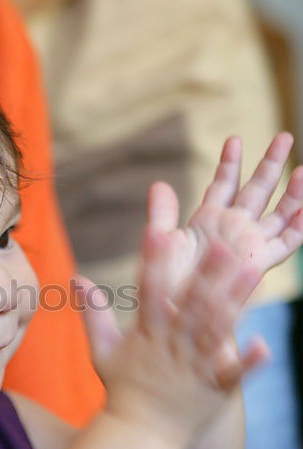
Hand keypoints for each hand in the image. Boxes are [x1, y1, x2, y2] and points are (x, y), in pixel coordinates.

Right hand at [77, 228, 265, 444]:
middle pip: (191, 307)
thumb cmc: (123, 390)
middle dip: (207, 275)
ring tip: (254, 273)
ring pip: (217, 331)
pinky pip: (233, 376)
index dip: (154, 262)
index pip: (149, 292)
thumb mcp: (101, 350)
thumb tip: (74, 278)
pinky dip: (249, 363)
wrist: (139, 438)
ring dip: (236, 302)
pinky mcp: (214, 391)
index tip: (159, 233)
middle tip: (223, 245)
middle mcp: (172, 348)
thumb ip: (92, 312)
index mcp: (147, 335)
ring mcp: (194, 369)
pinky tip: (266, 344)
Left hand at [147, 133, 302, 294]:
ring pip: (277, 213)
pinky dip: (298, 226)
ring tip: (302, 169)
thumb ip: (162, 212)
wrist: (173, 312)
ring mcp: (248, 245)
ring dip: (293, 192)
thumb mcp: (160, 241)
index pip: (223, 185)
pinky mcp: (259, 263)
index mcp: (208, 222)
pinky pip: (285, 243)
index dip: (230, 163)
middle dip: (271, 164)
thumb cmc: (163, 284)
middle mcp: (232, 230)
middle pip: (257, 191)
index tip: (235, 139)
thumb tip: (159, 184)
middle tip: (285, 137)